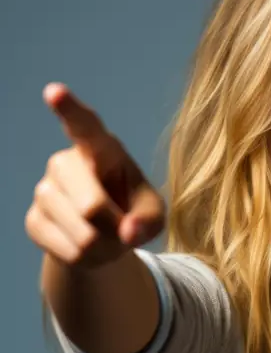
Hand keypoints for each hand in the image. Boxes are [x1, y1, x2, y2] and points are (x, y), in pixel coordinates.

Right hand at [25, 83, 165, 268]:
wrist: (104, 238)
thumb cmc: (133, 212)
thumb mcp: (153, 213)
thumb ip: (150, 220)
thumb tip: (127, 232)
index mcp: (100, 148)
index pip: (84, 124)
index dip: (68, 109)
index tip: (53, 92)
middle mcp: (65, 162)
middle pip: (91, 206)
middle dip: (114, 228)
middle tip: (122, 229)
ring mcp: (44, 191)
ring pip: (82, 235)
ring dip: (104, 247)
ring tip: (105, 236)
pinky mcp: (33, 220)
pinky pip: (69, 253)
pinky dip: (89, 260)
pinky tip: (87, 247)